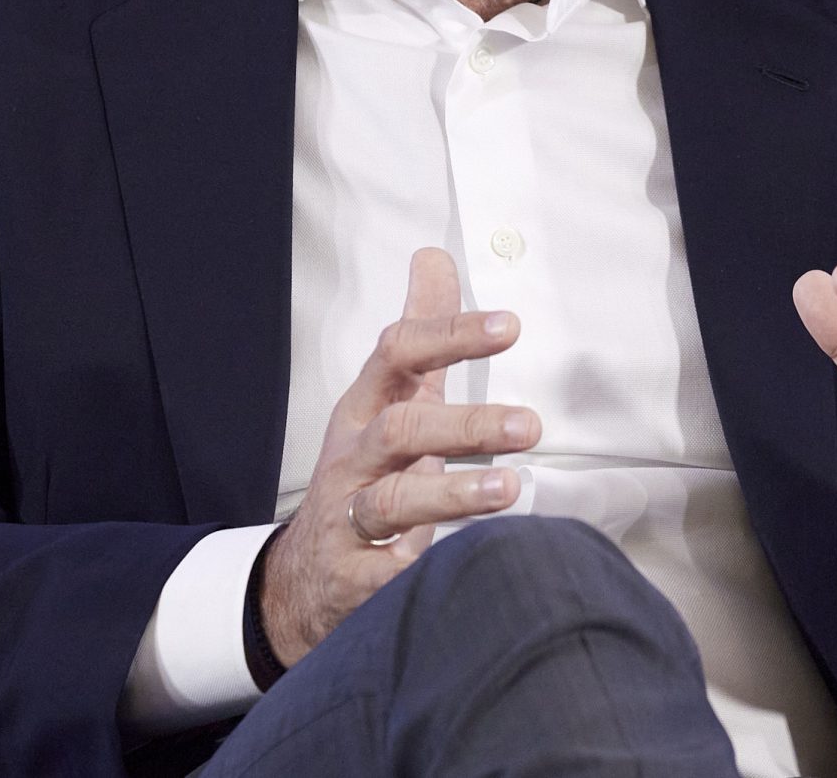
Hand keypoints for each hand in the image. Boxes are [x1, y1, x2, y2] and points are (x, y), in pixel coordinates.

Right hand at [259, 247, 541, 667]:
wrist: (306, 578)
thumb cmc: (365, 472)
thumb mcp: (389, 398)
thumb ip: (420, 332)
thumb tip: (434, 256)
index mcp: (366, 407)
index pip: (397, 354)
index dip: (450, 336)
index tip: (509, 326)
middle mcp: (354, 459)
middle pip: (400, 430)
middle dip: (465, 425)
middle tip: (530, 425)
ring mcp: (349, 520)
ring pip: (394, 502)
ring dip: (453, 494)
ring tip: (510, 489)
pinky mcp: (355, 580)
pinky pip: (389, 576)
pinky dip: (423, 571)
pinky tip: (467, 567)